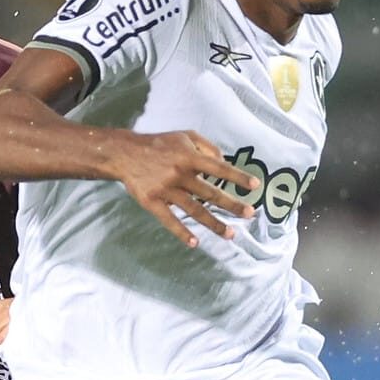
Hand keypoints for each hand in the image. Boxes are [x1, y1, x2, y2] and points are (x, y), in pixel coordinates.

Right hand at [106, 130, 258, 245]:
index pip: (219, 168)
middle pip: (210, 193)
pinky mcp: (152, 202)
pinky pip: (169, 221)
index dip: (238, 177)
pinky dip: (182, 232)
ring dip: (214, 224)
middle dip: (232, 205)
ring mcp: (166, 190)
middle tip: (250, 214)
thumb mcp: (184, 136)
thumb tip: (225, 162)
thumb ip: (207, 147)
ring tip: (231, 234)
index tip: (255, 185)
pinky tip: (195, 242)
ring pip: (195, 210)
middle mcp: (179, 174)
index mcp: (189, 157)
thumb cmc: (159, 144)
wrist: (124, 153)